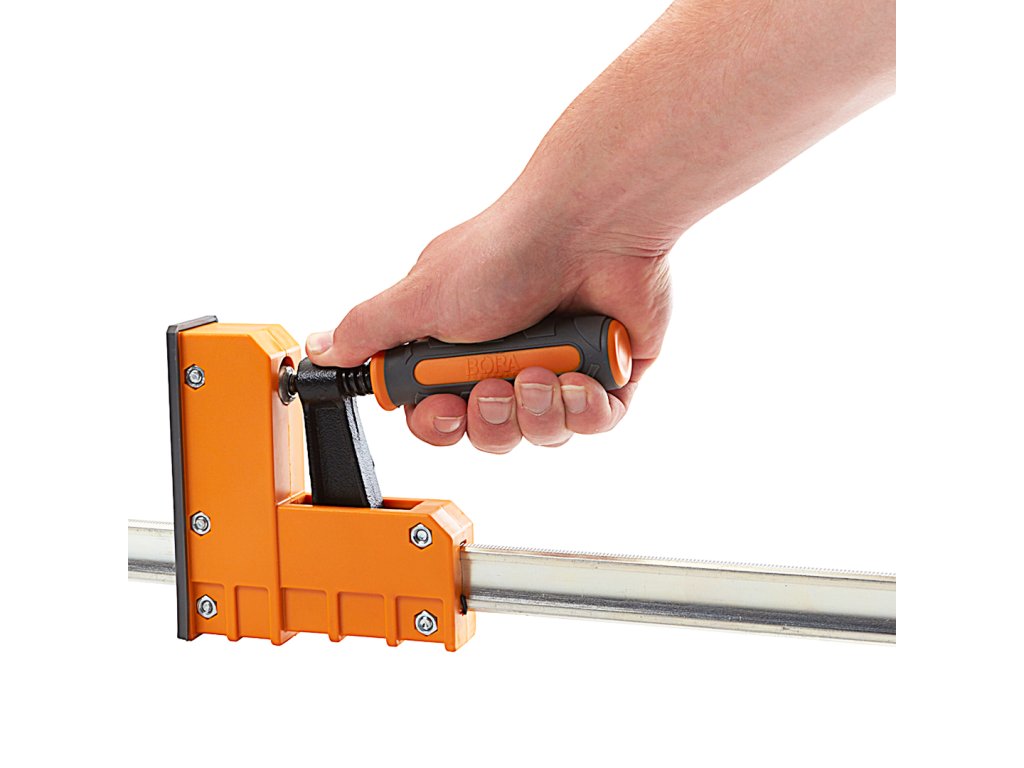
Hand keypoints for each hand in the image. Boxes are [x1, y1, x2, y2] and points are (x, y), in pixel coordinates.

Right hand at [305, 200, 670, 452]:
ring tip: (542, 372)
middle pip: (490, 431)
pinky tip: (579, 378)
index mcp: (458, 341)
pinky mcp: (607, 372)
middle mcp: (506, 355)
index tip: (444, 410)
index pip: (438, 412)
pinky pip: (593, 423)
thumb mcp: (421, 295)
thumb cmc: (508, 249)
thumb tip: (318, 347)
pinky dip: (585, 408)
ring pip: (541, 432)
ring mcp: (560, 363)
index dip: (440, 424)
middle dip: (491, 421)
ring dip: (537, 411)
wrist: (593, 224)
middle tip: (494, 388)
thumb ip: (367, 330)